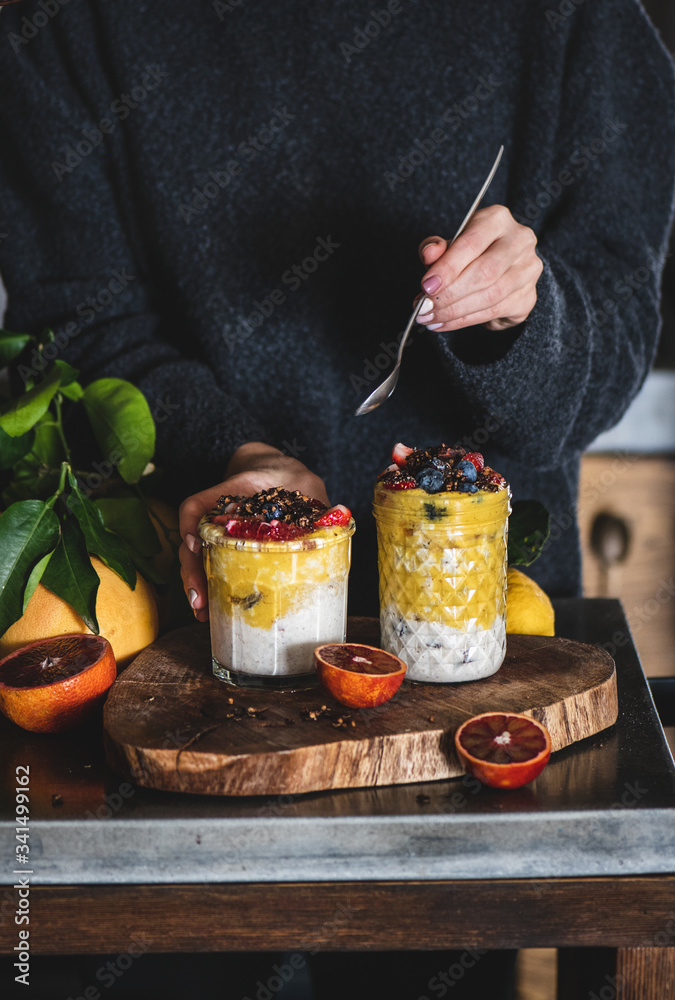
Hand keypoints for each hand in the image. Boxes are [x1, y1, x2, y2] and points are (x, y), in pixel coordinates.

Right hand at [178, 442, 329, 621]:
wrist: (281, 475)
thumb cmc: (290, 479)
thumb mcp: (303, 483)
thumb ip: (318, 503)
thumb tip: (335, 516)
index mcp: (228, 495)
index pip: (195, 506)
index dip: (189, 524)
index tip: (193, 544)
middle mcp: (216, 515)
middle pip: (190, 541)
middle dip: (191, 572)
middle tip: (199, 600)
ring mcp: (219, 533)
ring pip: (194, 557)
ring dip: (196, 585)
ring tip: (202, 612)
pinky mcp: (228, 548)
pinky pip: (210, 566)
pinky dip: (209, 587)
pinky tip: (210, 610)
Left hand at [416, 205, 542, 331]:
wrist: (499, 271)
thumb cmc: (469, 254)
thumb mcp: (448, 245)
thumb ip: (436, 248)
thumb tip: (429, 254)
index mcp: (497, 220)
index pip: (471, 244)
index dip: (447, 268)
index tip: (426, 286)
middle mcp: (520, 241)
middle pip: (484, 273)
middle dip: (450, 294)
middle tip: (425, 308)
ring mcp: (528, 270)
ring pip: (491, 296)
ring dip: (455, 312)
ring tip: (431, 318)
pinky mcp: (529, 297)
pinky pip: (494, 312)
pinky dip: (465, 321)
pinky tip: (445, 323)